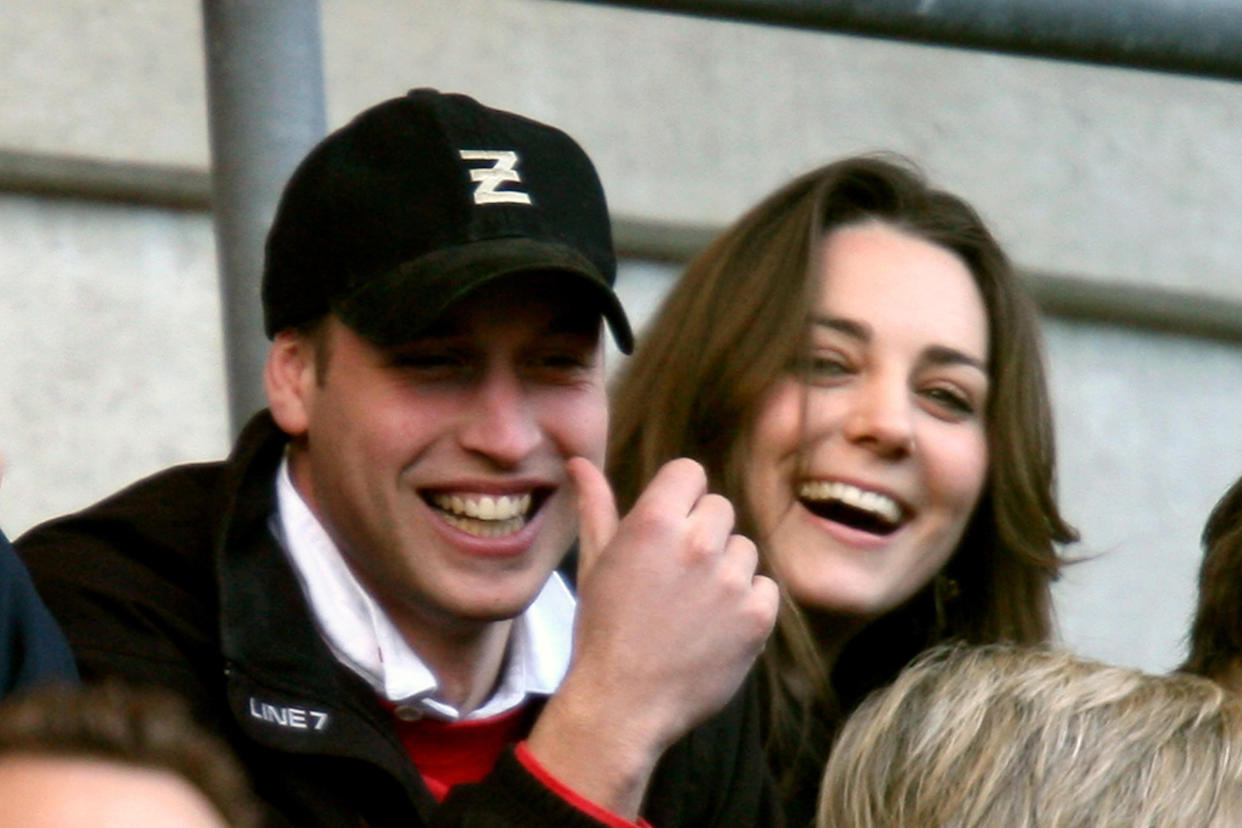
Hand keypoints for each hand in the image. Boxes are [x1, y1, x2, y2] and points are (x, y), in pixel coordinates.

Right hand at [526, 457, 777, 816]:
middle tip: (675, 577)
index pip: (690, 473)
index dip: (679, 498)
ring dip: (726, 570)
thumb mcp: (595, 563)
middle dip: (702, 534)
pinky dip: (747, 605)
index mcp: (654, 522)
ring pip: (744, 549)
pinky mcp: (758, 615)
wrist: (623, 705)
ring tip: (693, 607)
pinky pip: (765, 587)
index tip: (668, 529)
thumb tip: (580, 461)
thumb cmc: (603, 630)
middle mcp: (698, 543)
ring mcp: (732, 580)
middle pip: (719, 508)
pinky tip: (715, 627)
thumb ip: (596, 506)